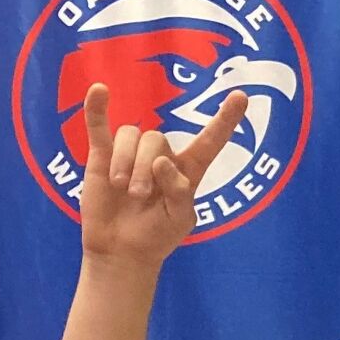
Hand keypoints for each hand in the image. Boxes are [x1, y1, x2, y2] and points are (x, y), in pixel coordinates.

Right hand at [78, 83, 248, 264]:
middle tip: (139, 196)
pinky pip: (99, 125)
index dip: (225, 120)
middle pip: (156, 139)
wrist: (121, 250)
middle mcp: (161, 157)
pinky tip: (100, 90)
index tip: (241, 96)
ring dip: (125, 161)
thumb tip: (161, 161)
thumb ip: (179, 192)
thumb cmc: (156, 236)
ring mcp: (131, 154)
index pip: (210, 141)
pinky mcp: (103, 155)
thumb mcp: (178, 220)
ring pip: (131, 135)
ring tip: (121, 188)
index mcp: (187, 171)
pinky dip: (97, 108)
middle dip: (145, 167)